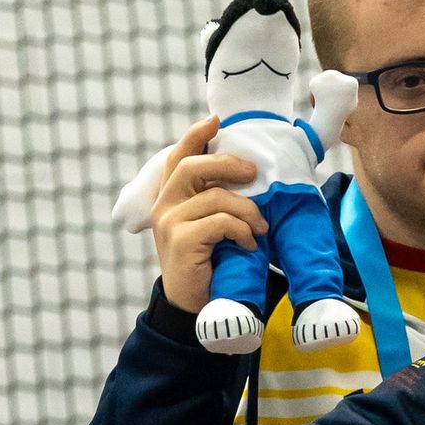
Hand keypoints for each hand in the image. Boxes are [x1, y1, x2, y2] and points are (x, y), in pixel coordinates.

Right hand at [150, 116, 265, 312]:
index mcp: (170, 197)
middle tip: (254, 172)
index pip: (177, 157)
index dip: (195, 136)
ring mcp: (169, 223)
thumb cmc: (209, 260)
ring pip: (217, 198)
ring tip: (260, 228)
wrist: (193, 304)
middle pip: (193, 167)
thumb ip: (215, 199)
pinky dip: (242, 231)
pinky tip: (249, 244)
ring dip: (248, 212)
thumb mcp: (209, 225)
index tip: (215, 121)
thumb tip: (248, 171)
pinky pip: (221, 222)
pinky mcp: (182, 241)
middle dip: (228, 164)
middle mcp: (164, 206)